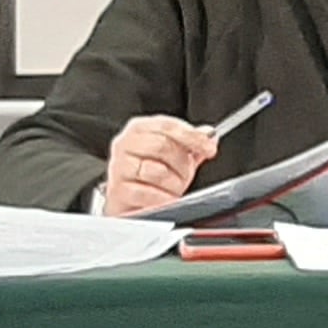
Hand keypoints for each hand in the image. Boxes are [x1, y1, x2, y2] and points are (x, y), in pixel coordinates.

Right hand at [104, 115, 220, 217]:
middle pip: (162, 146)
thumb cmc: (149, 176)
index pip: (168, 126)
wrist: (127, 201)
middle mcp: (125, 144)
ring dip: (174, 184)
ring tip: (176, 189)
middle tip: (187, 175)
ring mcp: (119, 167)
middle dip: (182, 164)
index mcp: (139, 129)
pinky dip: (162, 198)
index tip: (209, 149)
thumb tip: (209, 135)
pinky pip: (145, 193)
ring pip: (155, 171)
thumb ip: (190, 143)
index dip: (193, 137)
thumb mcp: (172, 155)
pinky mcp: (117, 191)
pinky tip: (167, 199)